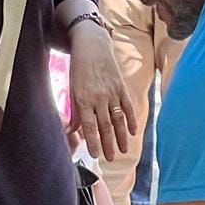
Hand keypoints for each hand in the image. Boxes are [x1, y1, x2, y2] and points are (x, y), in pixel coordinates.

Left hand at [69, 23, 135, 162]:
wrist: (91, 45)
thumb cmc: (78, 69)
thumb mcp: (72, 89)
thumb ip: (75, 111)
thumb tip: (73, 131)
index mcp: (82, 99)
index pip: (88, 126)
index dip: (93, 142)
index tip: (95, 155)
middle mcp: (98, 97)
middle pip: (105, 126)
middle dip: (108, 144)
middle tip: (111, 158)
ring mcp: (111, 92)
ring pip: (117, 119)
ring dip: (121, 137)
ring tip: (123, 150)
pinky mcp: (121, 86)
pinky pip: (127, 106)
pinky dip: (131, 119)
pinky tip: (133, 131)